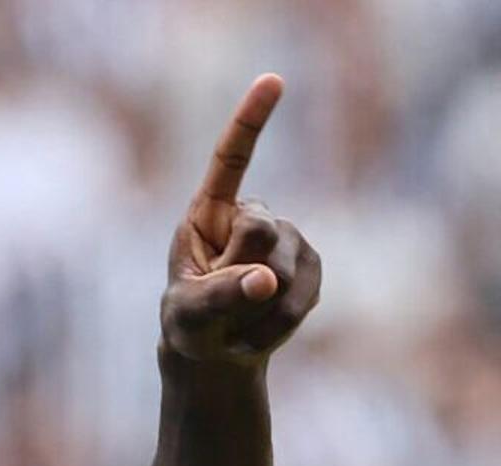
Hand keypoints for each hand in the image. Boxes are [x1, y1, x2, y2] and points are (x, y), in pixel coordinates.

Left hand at [161, 74, 320, 368]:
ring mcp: (287, 238)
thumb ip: (219, 295)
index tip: (273, 79)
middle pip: (261, 231)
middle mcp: (252, 215)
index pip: (231, 159)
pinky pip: (302, 296)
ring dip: (256, 311)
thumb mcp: (189, 315)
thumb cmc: (190, 324)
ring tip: (235, 324)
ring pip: (284, 271)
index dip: (251, 119)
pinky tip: (258, 331)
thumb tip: (266, 280)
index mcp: (210, 211)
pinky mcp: (310, 266)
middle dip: (241, 274)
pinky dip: (277, 324)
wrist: (218, 351)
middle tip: (220, 302)